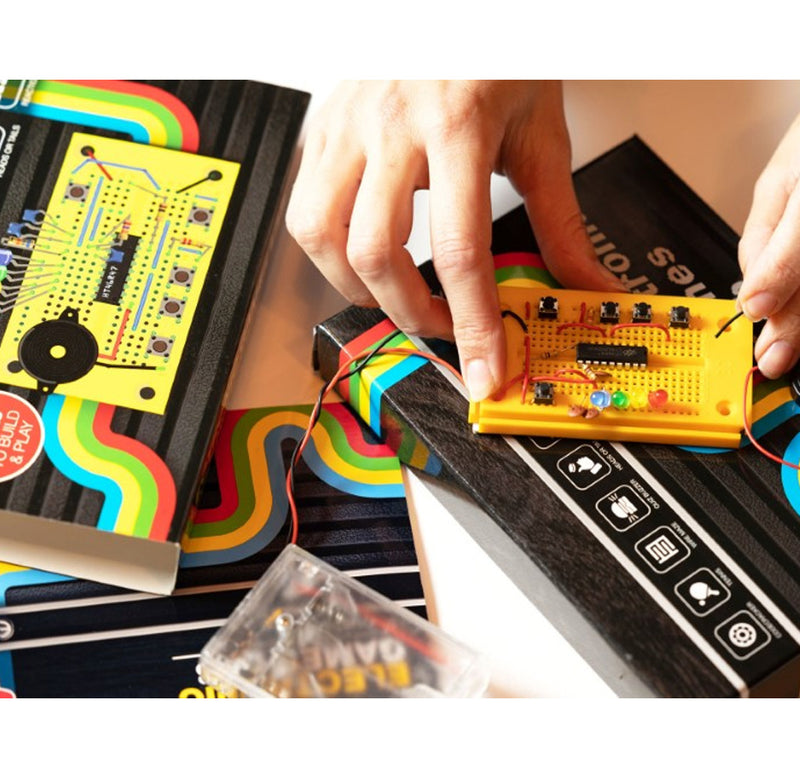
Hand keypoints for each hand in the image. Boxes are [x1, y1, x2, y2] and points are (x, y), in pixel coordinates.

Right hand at [286, 80, 624, 399]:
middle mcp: (392, 127)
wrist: (455, 4)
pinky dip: (328, 250)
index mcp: (458, 126)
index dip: (471, 322)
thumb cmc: (497, 53)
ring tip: (394, 291)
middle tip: (441, 323)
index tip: (483, 365)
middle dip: (409, 312)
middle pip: (376, 254)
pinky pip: (304, 208)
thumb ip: (562, 221)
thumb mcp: (540, 135)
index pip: (461, 250)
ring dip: (357, 286)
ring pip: (320, 237)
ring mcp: (347, 127)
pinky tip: (362, 249)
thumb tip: (584, 284)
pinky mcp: (323, 130)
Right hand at [738, 112, 799, 377]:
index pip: (759, 286)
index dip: (766, 324)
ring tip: (795, 345)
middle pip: (783, 286)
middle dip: (785, 326)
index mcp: (770, 217)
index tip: (770, 359)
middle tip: (780, 361)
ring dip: (799, 309)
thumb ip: (783, 252)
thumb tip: (755, 304)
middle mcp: (792, 223)